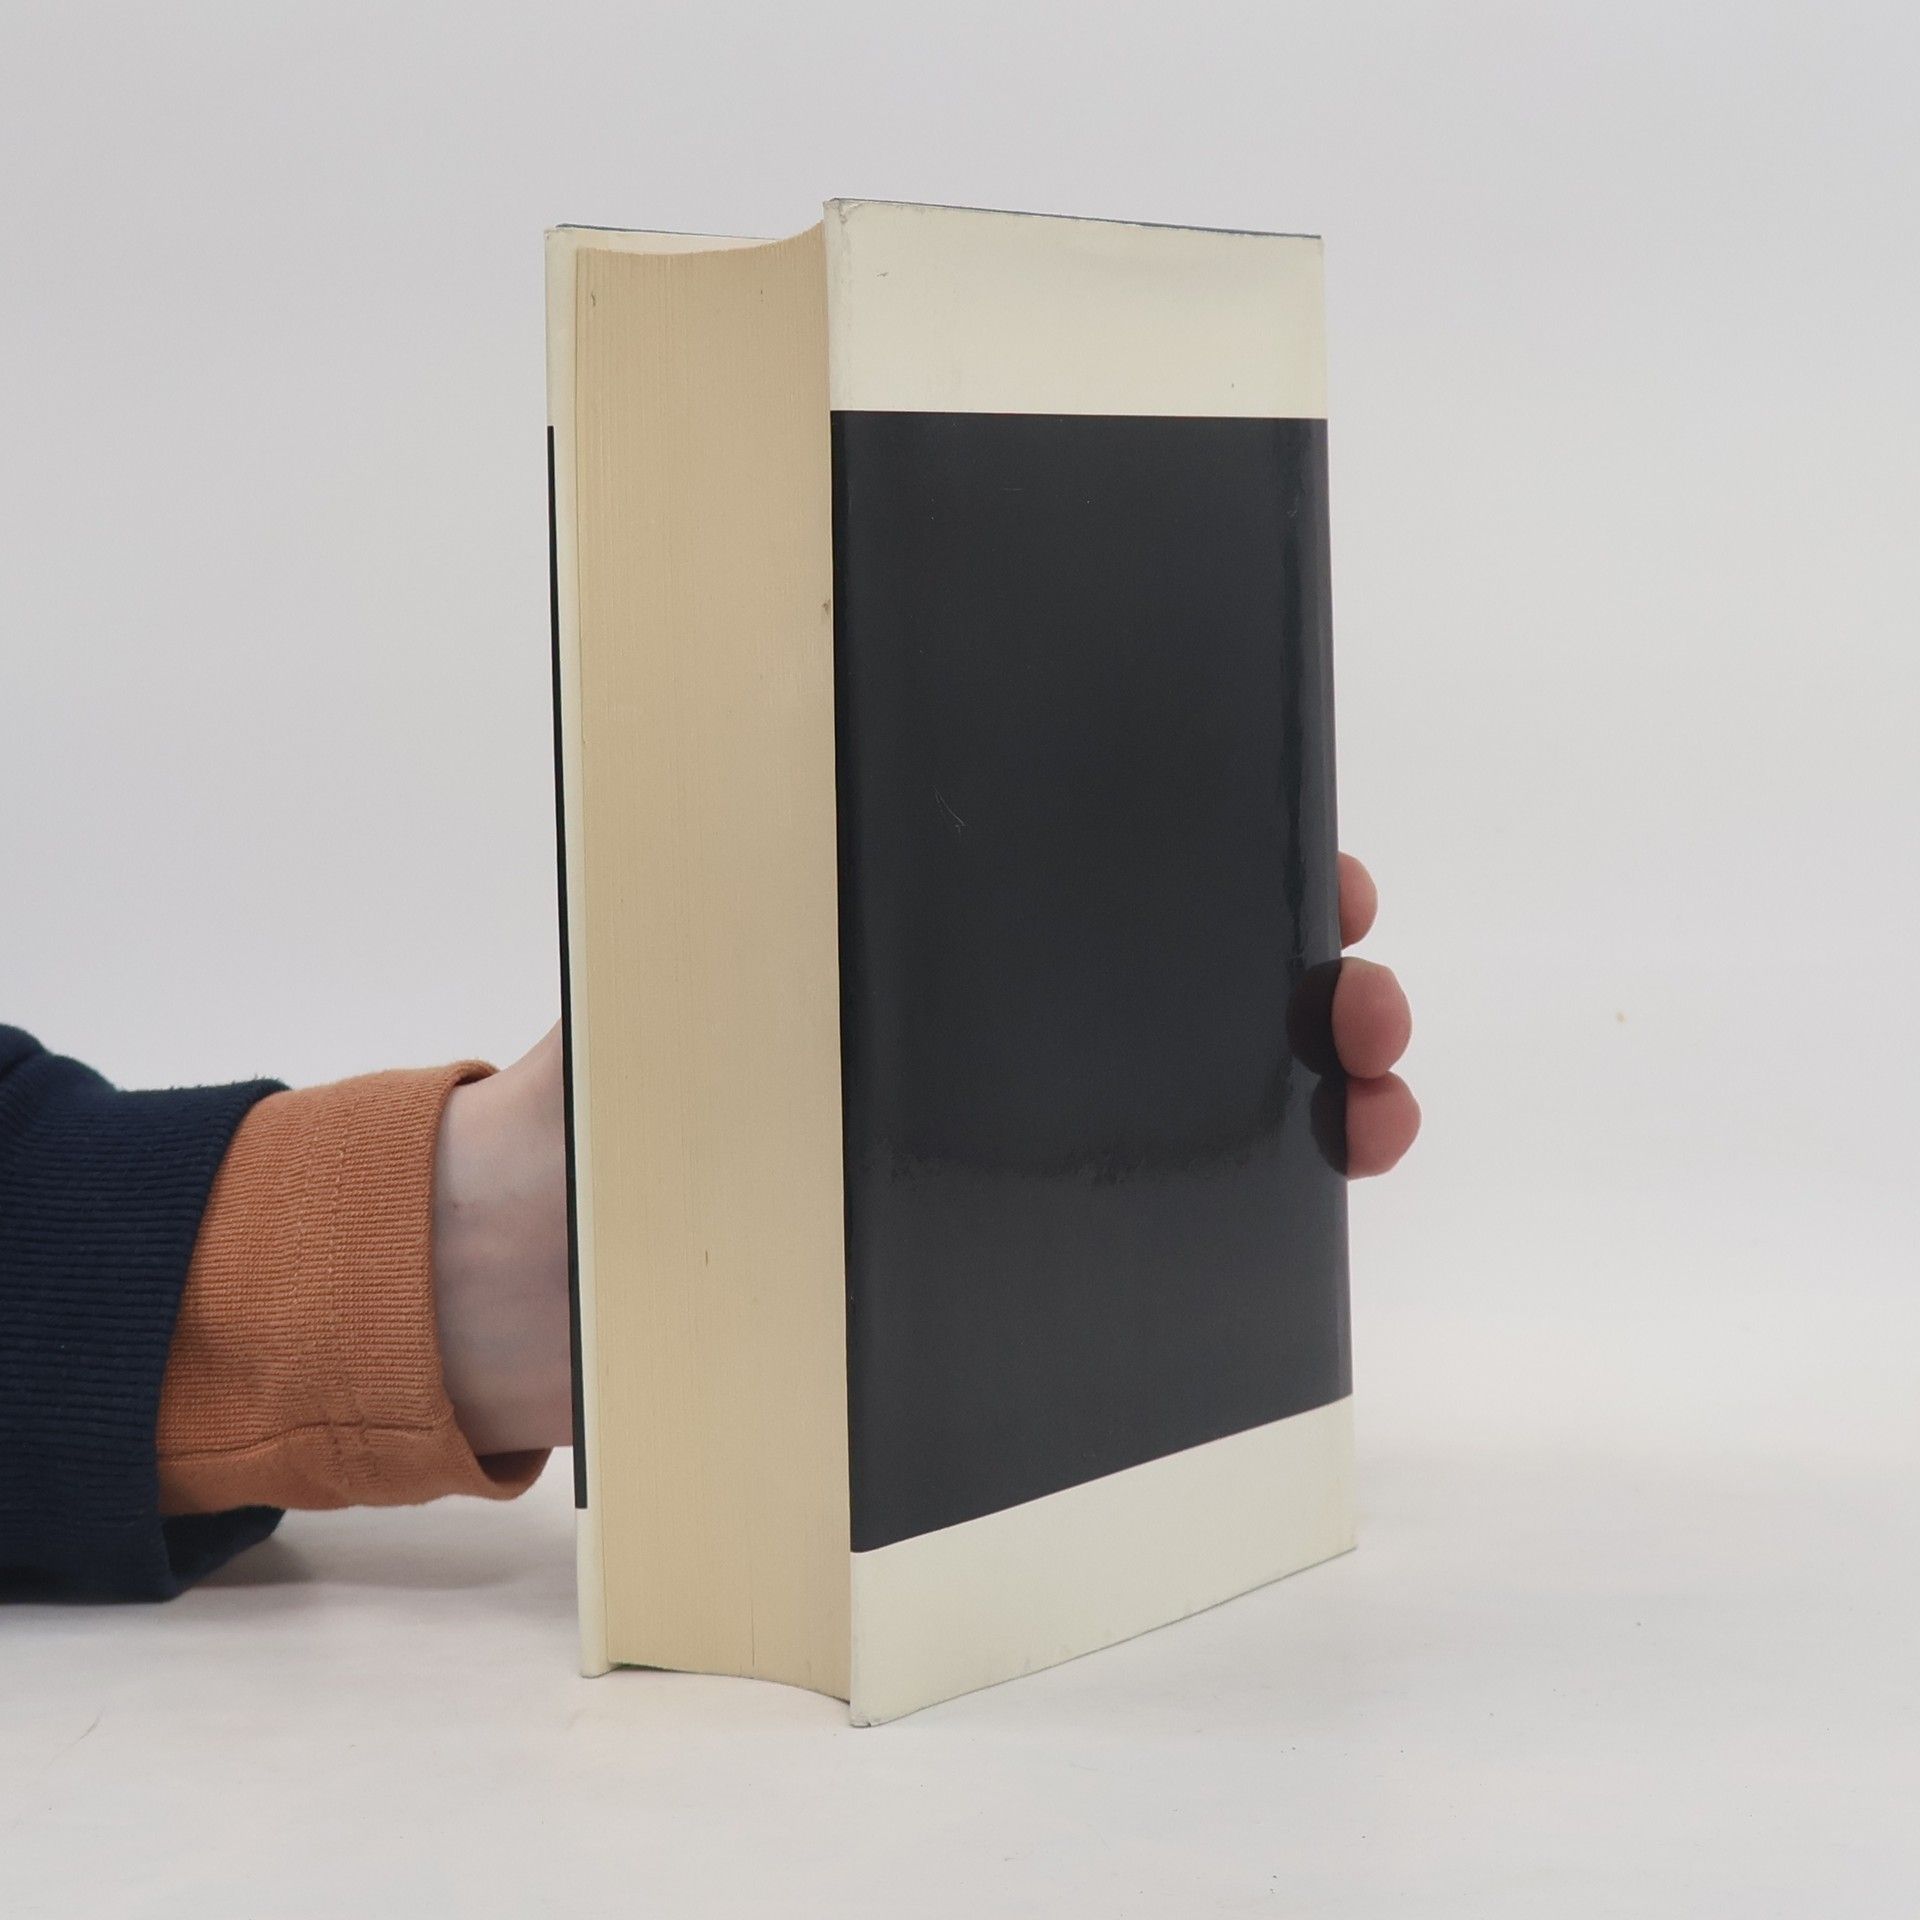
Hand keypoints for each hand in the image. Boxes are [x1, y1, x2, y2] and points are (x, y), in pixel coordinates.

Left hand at [430, 858, 1415, 1451]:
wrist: (539, 1268)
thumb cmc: (612, 1082)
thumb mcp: (700, 938)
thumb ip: (783, 855)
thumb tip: (879, 716)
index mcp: (946, 943)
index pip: (1122, 879)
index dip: (1241, 868)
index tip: (1320, 874)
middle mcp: (997, 1038)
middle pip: (1201, 992)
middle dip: (1319, 984)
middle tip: (1358, 1003)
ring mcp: (1010, 1151)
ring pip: (1209, 1106)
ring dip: (1323, 1094)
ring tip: (1372, 1108)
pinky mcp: (1008, 1262)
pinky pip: (1160, 1225)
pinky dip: (1254, 1208)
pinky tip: (1310, 1199)